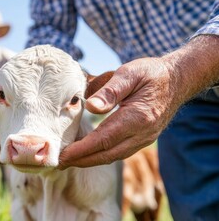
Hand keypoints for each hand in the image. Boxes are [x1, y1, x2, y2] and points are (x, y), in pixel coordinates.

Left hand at [58, 57, 180, 167]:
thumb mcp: (129, 73)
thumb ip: (110, 90)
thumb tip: (90, 106)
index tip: (63, 155)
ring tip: (68, 160)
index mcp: (137, 117)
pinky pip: (119, 152)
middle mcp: (142, 133)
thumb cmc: (150, 73)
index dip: (82, 150)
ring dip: (89, 160)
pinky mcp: (143, 139)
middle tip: (58, 162)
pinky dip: (101, 155)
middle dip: (81, 160)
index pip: (104, 140)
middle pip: (107, 154)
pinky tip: (88, 152)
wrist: (177, 80)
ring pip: (113, 156)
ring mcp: (144, 139)